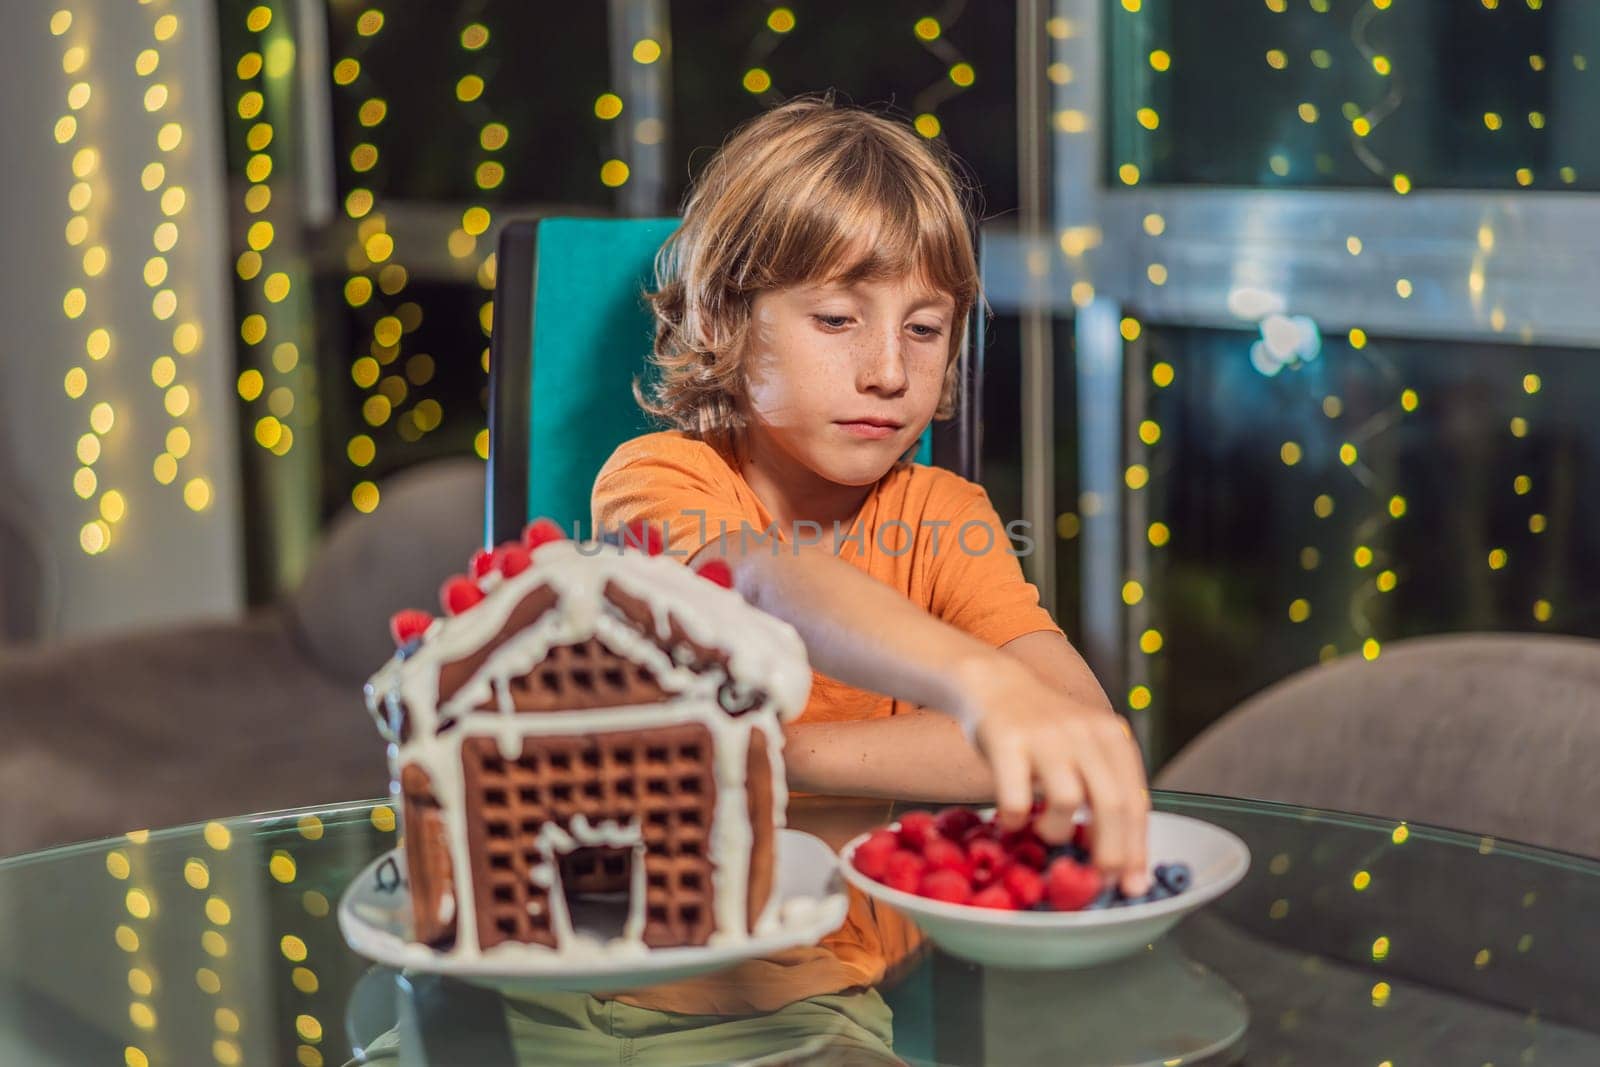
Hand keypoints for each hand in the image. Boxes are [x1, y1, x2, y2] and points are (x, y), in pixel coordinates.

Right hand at [957, 657, 1151, 896]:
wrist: (994, 684)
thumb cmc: (1043, 730)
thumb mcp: (1084, 746)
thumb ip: (1104, 787)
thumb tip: (1122, 856)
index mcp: (1111, 736)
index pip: (1135, 799)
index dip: (1137, 847)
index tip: (1133, 883)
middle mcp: (1084, 733)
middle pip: (1111, 804)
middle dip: (1110, 852)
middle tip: (1099, 879)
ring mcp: (1046, 735)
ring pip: (1067, 800)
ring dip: (1057, 831)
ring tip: (1045, 831)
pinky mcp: (1008, 740)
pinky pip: (1017, 798)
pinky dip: (1017, 820)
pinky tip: (1013, 820)